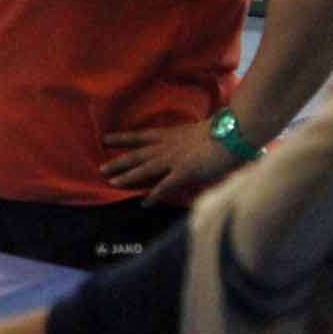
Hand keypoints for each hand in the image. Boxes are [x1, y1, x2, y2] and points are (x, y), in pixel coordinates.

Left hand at [101, 120, 240, 204]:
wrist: (232, 134)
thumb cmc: (222, 131)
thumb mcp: (199, 131)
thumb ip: (189, 139)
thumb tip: (190, 145)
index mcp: (170, 134)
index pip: (139, 135)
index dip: (121, 138)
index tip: (104, 139)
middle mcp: (167, 147)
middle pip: (136, 155)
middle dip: (118, 162)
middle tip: (100, 169)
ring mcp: (173, 160)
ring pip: (144, 170)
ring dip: (127, 177)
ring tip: (112, 183)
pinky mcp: (183, 173)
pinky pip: (165, 186)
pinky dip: (154, 195)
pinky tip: (144, 202)